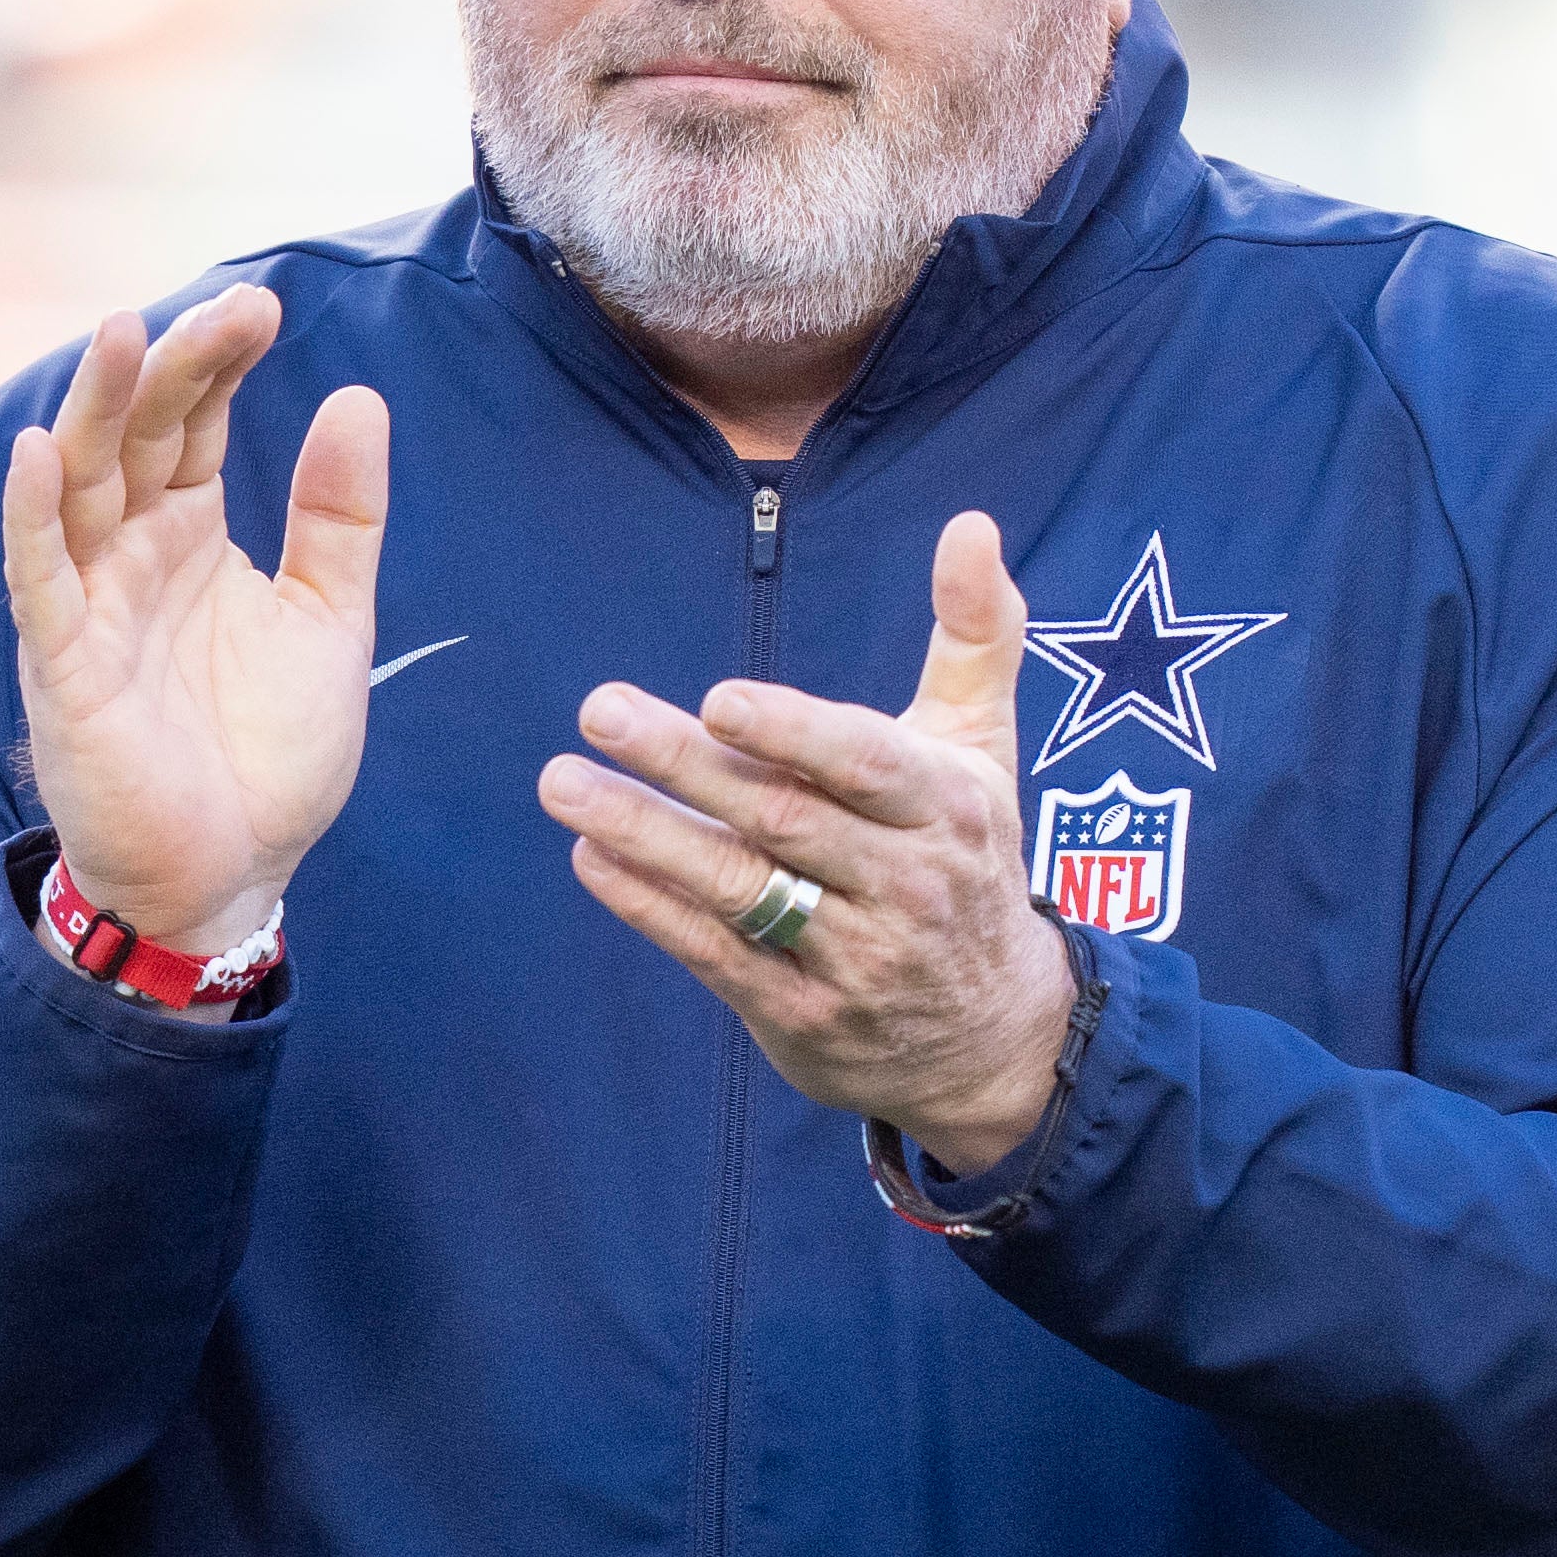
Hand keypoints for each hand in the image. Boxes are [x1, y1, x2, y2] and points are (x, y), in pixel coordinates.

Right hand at [4, 286, 390, 953]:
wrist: (234, 873)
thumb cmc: (268, 752)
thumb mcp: (330, 620)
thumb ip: (337, 517)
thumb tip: (358, 396)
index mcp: (189, 535)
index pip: (196, 423)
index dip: (221, 362)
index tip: (266, 304)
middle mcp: (129, 555)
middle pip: (137, 434)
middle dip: (176, 367)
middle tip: (231, 308)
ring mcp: (90, 606)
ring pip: (79, 487)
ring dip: (95, 410)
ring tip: (123, 333)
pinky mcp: (64, 669)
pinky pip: (40, 581)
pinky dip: (32, 517)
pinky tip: (39, 454)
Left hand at [540, 510, 1072, 1170]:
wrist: (993, 1034)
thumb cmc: (967, 857)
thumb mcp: (986, 747)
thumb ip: (976, 633)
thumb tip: (972, 522)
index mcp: (946, 807)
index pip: (866, 763)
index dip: (794, 733)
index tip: (720, 700)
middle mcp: (904, 884)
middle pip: (781, 820)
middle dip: (684, 765)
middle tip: (600, 711)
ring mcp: (852, 958)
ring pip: (737, 890)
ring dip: (643, 835)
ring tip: (563, 783)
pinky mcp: (802, 1016)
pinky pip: (715, 954)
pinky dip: (649, 907)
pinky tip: (591, 857)